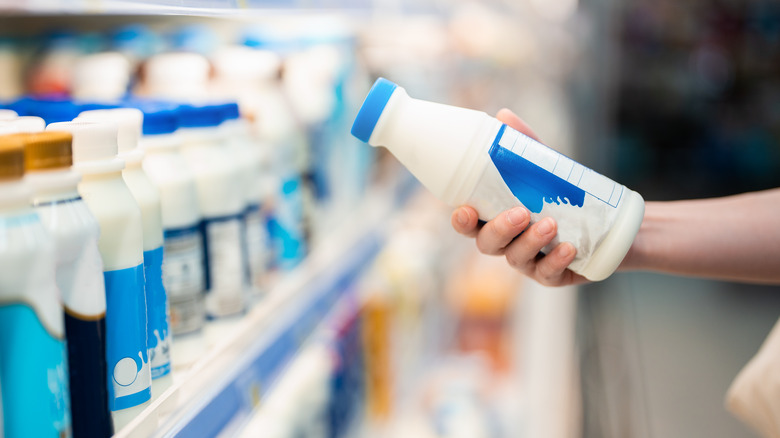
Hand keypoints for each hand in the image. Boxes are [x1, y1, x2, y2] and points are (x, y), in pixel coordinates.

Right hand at [450, 109, 588, 286]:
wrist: (612, 223)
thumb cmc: (565, 196)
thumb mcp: (546, 169)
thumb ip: (524, 146)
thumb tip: (504, 116)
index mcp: (498, 219)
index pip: (471, 225)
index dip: (463, 222)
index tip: (465, 210)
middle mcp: (509, 243)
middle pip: (488, 245)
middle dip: (500, 230)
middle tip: (521, 212)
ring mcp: (530, 262)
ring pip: (517, 259)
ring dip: (530, 242)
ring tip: (551, 224)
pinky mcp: (556, 275)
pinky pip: (549, 275)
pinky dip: (556, 261)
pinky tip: (567, 248)